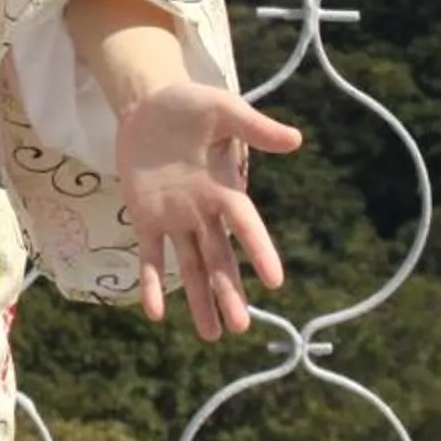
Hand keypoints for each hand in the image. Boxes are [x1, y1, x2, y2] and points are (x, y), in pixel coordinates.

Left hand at [115, 82, 303, 340]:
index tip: (275, 282)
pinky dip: (150, 282)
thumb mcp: (222, 109)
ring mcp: (174, 217)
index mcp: (224, 188)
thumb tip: (296, 139)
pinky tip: (155, 314)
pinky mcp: (144, 217)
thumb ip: (254, 126)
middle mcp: (203, 210)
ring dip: (200, 299)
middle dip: (229, 291)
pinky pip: (149, 255)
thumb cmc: (191, 105)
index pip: (246, 225)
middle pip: (219, 258)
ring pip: (190, 265)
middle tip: (242, 328)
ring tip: (212, 336)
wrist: (148, 103)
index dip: (260, 251)